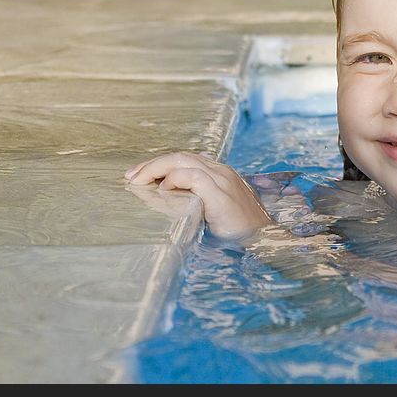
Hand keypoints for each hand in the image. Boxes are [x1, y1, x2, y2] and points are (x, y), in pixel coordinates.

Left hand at [125, 152, 271, 237]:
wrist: (265, 239)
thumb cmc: (241, 230)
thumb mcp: (218, 210)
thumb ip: (201, 200)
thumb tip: (175, 198)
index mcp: (221, 173)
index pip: (186, 159)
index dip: (161, 164)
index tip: (140, 175)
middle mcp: (222, 172)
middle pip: (181, 156)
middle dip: (152, 164)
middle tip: (131, 176)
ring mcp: (223, 180)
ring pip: (183, 161)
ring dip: (156, 168)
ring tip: (139, 181)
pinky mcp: (220, 194)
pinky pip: (193, 177)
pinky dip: (174, 180)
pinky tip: (164, 191)